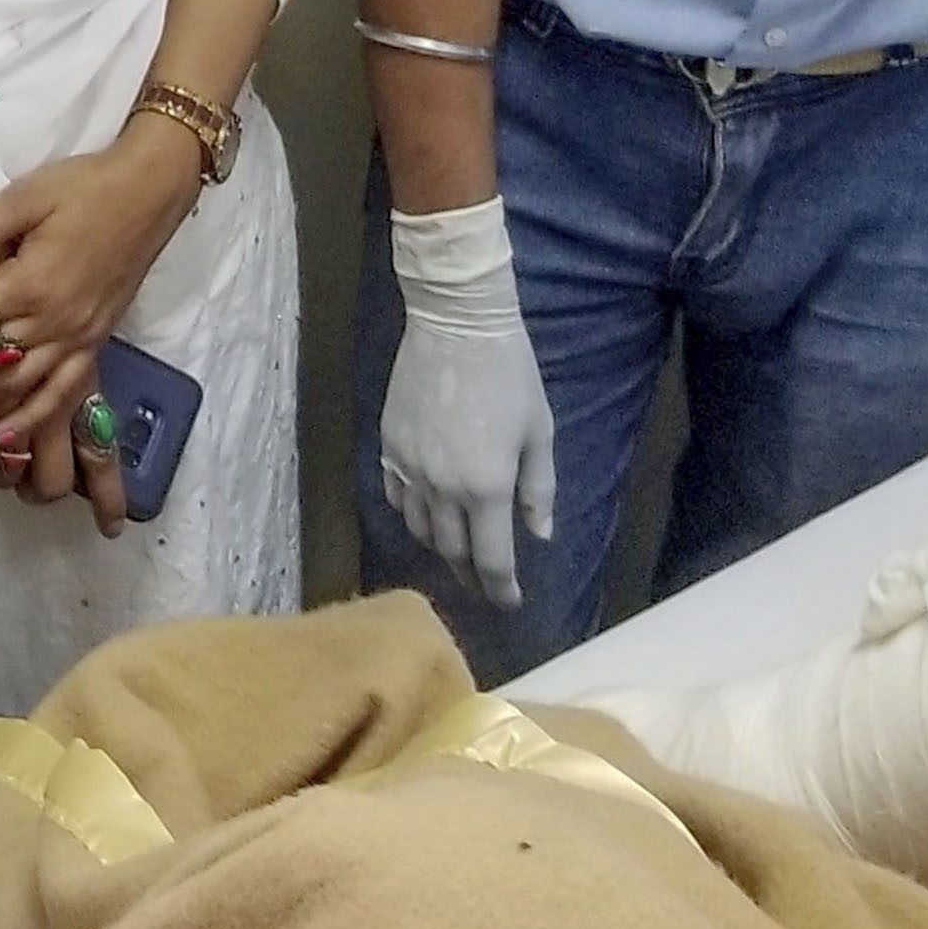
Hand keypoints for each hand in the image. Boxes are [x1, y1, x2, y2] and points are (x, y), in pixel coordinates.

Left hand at [0, 126, 197, 531]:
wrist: (149, 195)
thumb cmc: (85, 189)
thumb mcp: (25, 196)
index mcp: (30, 284)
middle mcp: (52, 323)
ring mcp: (76, 340)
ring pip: (13, 386)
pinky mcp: (93, 346)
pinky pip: (58, 396)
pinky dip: (28, 421)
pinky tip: (3, 437)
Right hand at [379, 198, 552, 606]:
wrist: (455, 324)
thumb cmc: (510, 375)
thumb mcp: (538, 431)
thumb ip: (539, 488)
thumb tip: (539, 534)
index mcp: (486, 486)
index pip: (491, 559)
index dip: (501, 588)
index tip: (510, 603)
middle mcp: (442, 488)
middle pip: (452, 552)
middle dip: (471, 577)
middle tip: (484, 586)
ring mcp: (409, 469)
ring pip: (421, 530)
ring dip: (441, 549)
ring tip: (457, 555)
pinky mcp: (388, 448)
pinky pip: (397, 498)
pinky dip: (413, 516)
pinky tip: (426, 515)